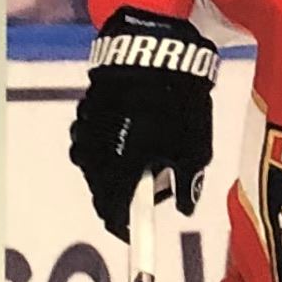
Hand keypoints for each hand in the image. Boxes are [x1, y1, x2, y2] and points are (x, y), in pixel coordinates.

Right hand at [69, 6, 218, 241]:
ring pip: (88, 161)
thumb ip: (188, 183)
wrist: (158, 52)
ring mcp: (88, 129)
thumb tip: (186, 206)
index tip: (131, 229)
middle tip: (137, 194)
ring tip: (129, 162)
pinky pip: (88, 135)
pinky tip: (121, 133)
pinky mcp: (86, 106)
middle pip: (97, 189)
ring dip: (104, 169)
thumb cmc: (179, 106)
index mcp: (121, 170)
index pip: (112, 212)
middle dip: (114, 197)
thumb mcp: (195, 149)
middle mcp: (97, 153)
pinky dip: (101, 142)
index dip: (122, 225)